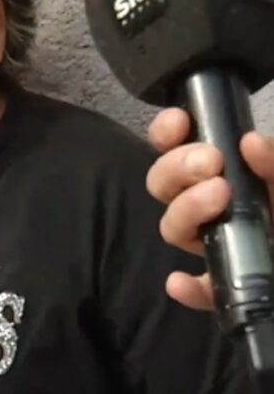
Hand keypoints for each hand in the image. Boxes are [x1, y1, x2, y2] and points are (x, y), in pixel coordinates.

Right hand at [146, 107, 273, 310]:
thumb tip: (249, 142)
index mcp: (226, 173)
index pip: (178, 148)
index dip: (167, 133)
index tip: (180, 121)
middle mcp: (212, 206)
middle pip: (164, 185)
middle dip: (176, 168)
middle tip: (210, 162)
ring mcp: (219, 246)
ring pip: (173, 229)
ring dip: (184, 210)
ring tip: (218, 198)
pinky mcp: (231, 286)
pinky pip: (203, 290)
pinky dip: (188, 287)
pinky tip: (181, 281)